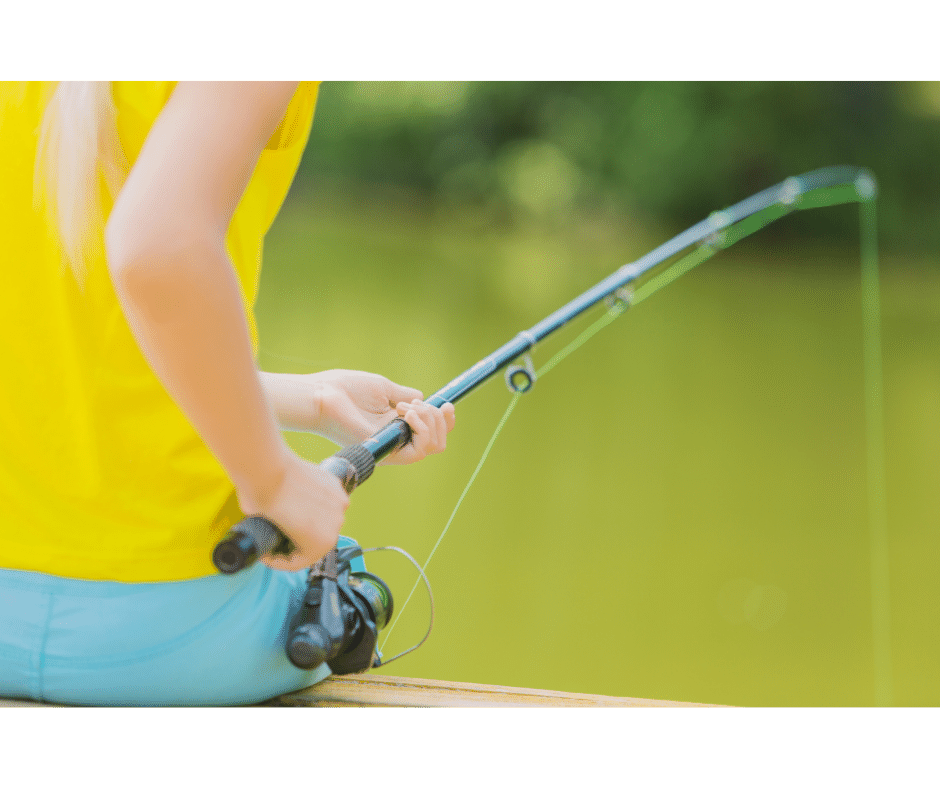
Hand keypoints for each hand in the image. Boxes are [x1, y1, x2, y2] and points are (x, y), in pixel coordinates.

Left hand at [236, 449, 350, 572]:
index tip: (269, 551)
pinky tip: (299, 499)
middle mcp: (335, 526)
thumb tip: (271, 539)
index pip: (300, 561)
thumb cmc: (263, 500)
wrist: (267, 469)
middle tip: (278, 534)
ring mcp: (338, 503)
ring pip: (324, 519)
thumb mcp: (262, 532)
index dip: (280, 559)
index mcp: (320, 544)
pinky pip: (326, 500)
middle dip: (297, 539)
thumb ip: (274, 541)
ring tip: (291, 514)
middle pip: (315, 540)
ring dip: (309, 520)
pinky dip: (315, 502)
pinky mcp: (335, 484)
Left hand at [302, 370, 454, 463]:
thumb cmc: (346, 389)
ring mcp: (392, 449)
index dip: (446, 421)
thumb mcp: (384, 389)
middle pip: (438, 443)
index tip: (447, 403)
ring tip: (409, 407)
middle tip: (416, 404)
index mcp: (396, 426)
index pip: (432, 434)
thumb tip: (424, 398)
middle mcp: (396, 441)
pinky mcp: (386, 452)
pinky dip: (421, 428)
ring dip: (431, 422)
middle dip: (440, 419)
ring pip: (433, 447)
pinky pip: (419, 450)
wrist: (322, 395)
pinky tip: (406, 412)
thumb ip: (406, 395)